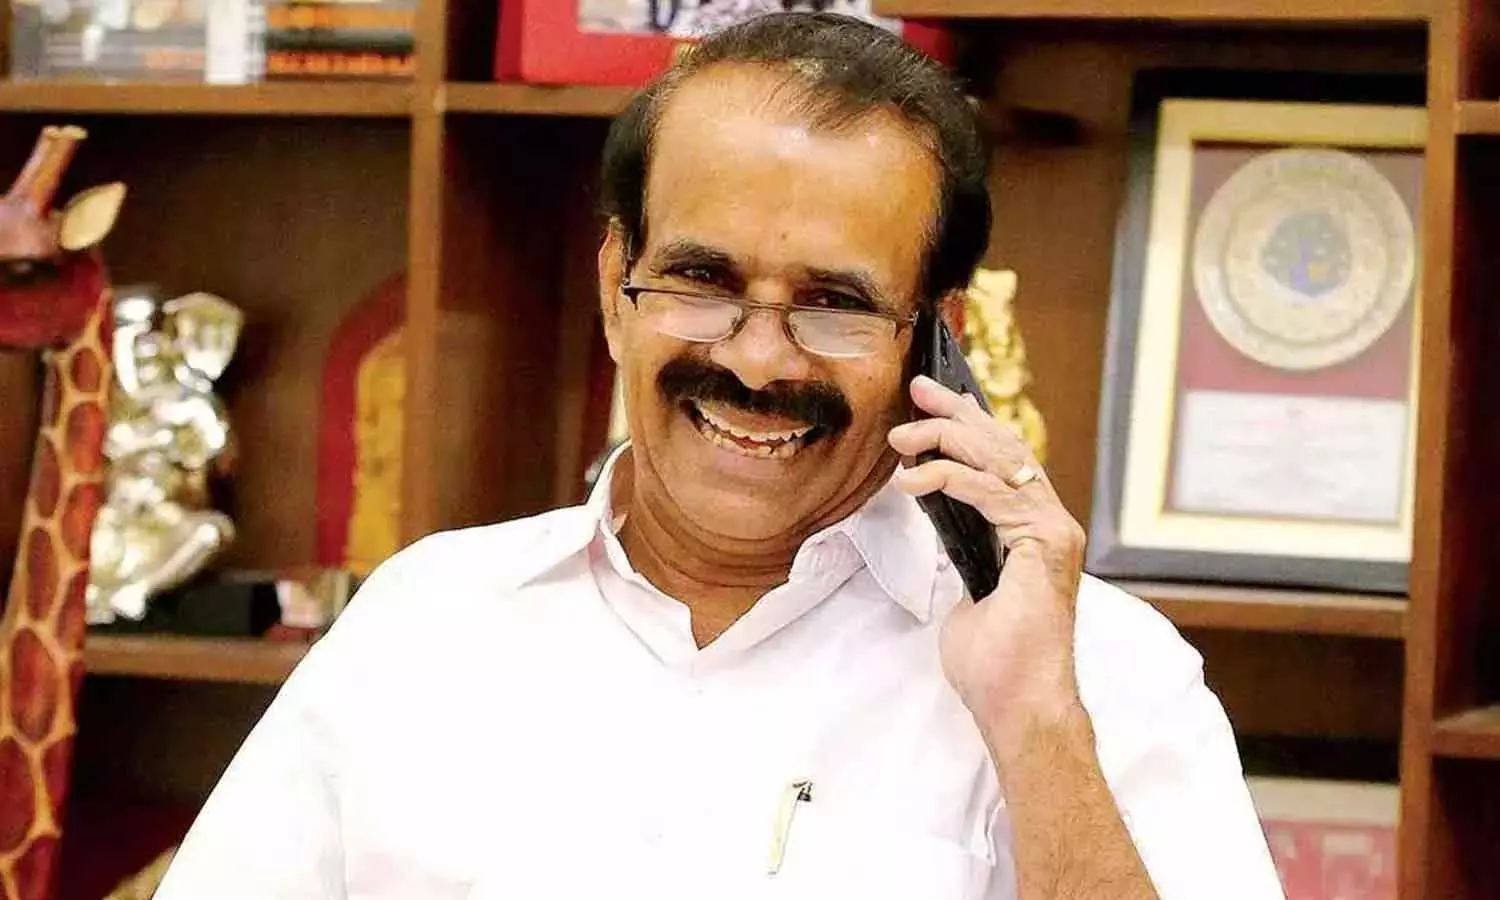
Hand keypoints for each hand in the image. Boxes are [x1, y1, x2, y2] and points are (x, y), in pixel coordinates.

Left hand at [887, 374, 1087, 756]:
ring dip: (944, 439)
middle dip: (956, 413)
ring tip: (901, 437)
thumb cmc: (994, 664)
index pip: (1003, 461)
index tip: (929, 403)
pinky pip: (989, 492)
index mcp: (1033, 531)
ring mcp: (1053, 531)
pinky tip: (910, 480)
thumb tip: (943, 534)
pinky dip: (945, 478)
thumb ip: (963, 557)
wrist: (1018, 704)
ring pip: (999, 459)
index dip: (967, 425)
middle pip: (1005, 446)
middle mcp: (1051, 523)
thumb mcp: (967, 595)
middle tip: (917, 390)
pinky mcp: (1045, 543)